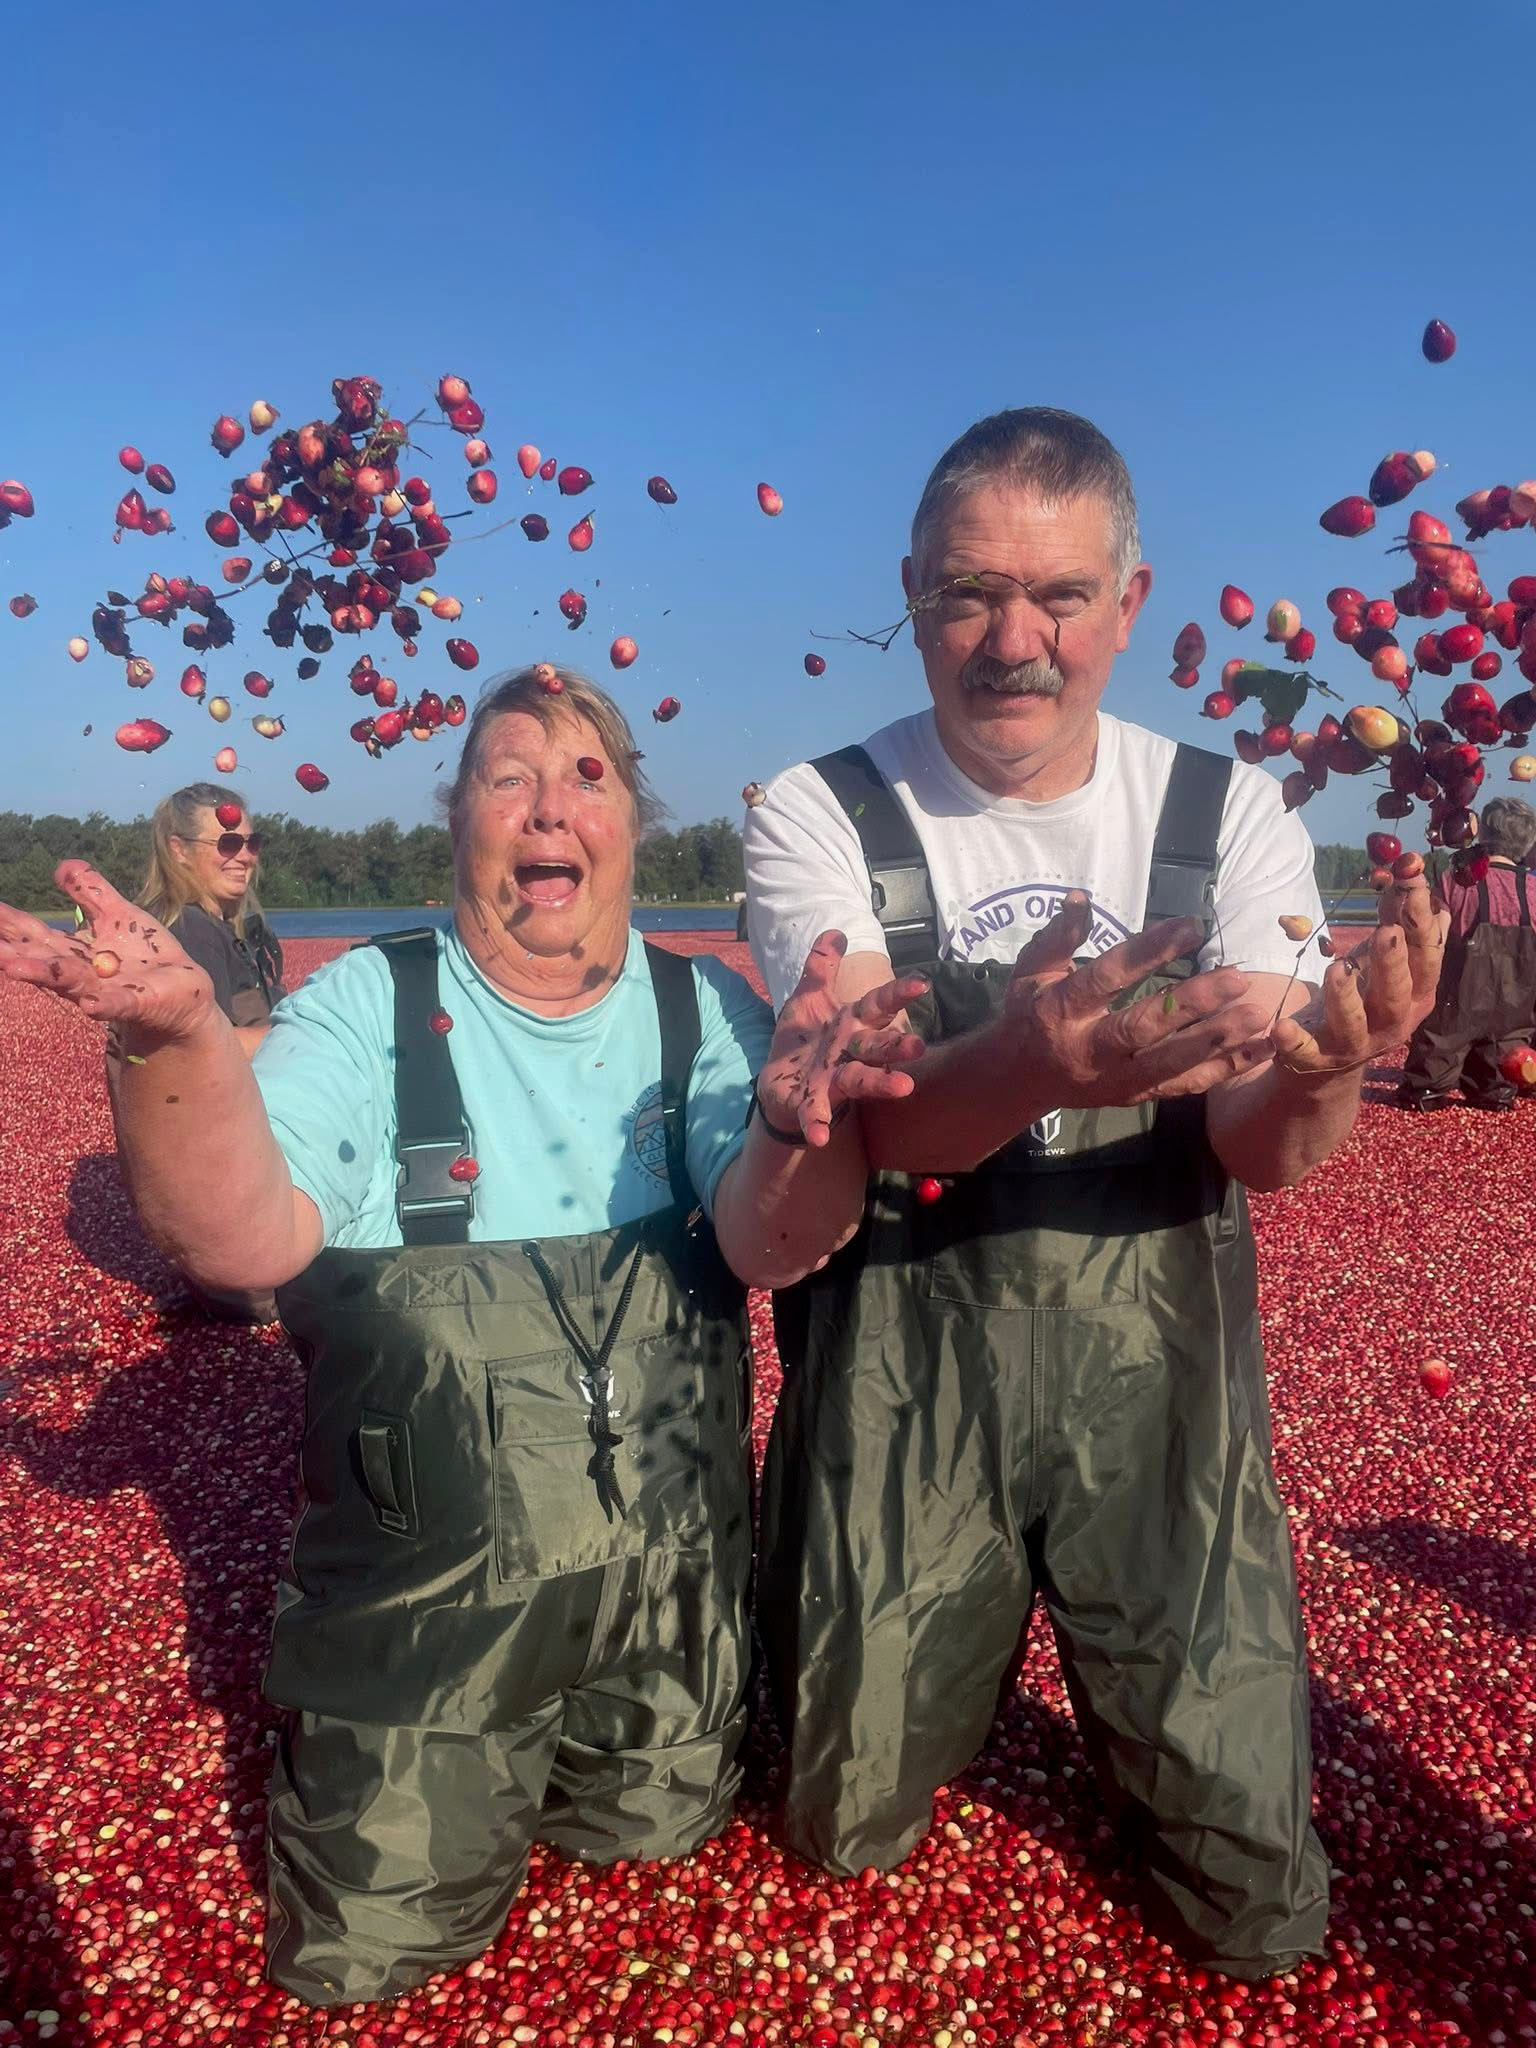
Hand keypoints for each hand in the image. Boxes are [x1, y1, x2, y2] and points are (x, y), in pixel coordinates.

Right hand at [0, 860, 216, 1046]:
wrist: (182, 990)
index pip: (34, 935)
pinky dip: (103, 1004)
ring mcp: (105, 990)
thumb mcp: (117, 914)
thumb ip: (91, 892)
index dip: (10, 924)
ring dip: (42, 974)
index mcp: (73, 951)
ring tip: (15, 967)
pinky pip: (116, 1004)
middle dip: (14, 953)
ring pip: (70, 982)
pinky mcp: (135, 1003)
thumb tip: (62, 866)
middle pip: (42, 960)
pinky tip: (89, 1004)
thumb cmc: (143, 954)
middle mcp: (80, 973)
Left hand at [756, 930, 926, 1146]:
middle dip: (896, 1046)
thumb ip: (821, 968)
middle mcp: (849, 1053)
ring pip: (860, 1080)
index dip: (897, 994)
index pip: (878, 1006)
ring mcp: (833, 1080)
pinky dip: (818, 1125)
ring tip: (904, 1088)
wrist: (778, 1081)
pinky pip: (816, 1114)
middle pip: (877, 1047)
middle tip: (919, 1046)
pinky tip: (819, 1138)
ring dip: (881, 1084)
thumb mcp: (808, 999)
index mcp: (850, 1024)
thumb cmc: (804, 1040)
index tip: (920, 983)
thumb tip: (836, 932)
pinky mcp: (811, 1103)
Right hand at [998, 892, 1273, 1105]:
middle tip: (1237, 978)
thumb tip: (1080, 897)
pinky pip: (1183, 1086)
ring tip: (1258, 1013)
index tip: (1191, 927)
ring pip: (1170, 1063)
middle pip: (1144, 1028)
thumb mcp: (1031, 970)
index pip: (1109, 977)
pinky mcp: (1135, 1096)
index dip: (1150, 952)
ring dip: (1217, 1040)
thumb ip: (1058, 936)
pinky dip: (1224, 1069)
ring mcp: (1114, 1079)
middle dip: (1193, 1004)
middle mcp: (1089, 1050)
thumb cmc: (1027, 1012)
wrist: (1019, 1078)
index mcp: (1061, 1011)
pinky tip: (1260, 1047)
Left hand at [1271, 854, 1442, 1076]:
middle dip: (1393, 963)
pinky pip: (1304, 1052)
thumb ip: (1396, 919)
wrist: (1329, 1061)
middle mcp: (1392, 1022)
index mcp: (1415, 994)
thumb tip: (1415, 877)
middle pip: (1398, 993)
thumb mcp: (1380, 958)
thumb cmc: (1364, 998)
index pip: (1426, 958)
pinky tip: (1281, 1027)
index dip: (1422, 923)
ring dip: (1345, 997)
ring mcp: (1354, 1044)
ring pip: (1355, 1024)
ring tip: (1337, 969)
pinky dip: (1294, 1042)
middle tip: (1386, 932)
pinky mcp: (1316, 1059)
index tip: (1414, 883)